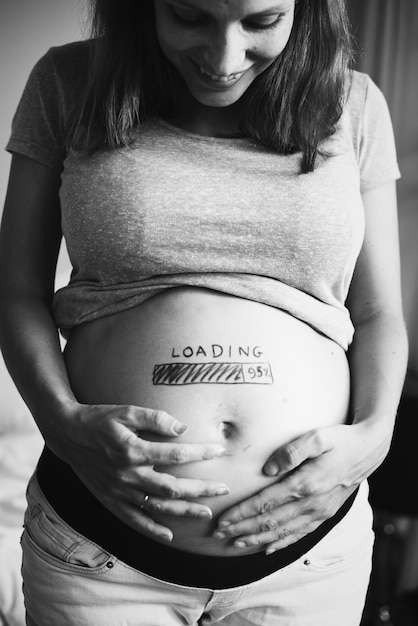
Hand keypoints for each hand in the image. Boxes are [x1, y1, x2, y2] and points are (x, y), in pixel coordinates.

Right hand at [56, 401, 228, 541]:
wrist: (68, 434)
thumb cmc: (99, 419)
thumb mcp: (126, 411)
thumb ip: (155, 418)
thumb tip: (183, 428)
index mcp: (133, 451)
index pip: (176, 454)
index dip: (201, 453)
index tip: (220, 451)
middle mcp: (128, 475)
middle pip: (173, 488)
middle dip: (201, 490)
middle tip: (224, 489)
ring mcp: (119, 491)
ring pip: (158, 508)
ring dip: (184, 512)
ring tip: (207, 512)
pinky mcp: (111, 500)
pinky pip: (134, 519)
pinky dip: (153, 529)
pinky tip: (170, 534)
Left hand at [213, 423, 379, 552]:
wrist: (368, 450)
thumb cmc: (340, 440)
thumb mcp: (318, 436)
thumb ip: (292, 451)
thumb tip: (268, 470)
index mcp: (306, 484)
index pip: (265, 503)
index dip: (242, 514)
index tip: (222, 519)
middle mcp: (311, 504)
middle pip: (270, 522)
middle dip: (242, 530)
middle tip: (219, 534)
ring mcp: (319, 512)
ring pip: (282, 533)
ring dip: (257, 540)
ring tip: (235, 544)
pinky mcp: (324, 515)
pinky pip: (299, 535)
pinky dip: (281, 544)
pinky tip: (267, 549)